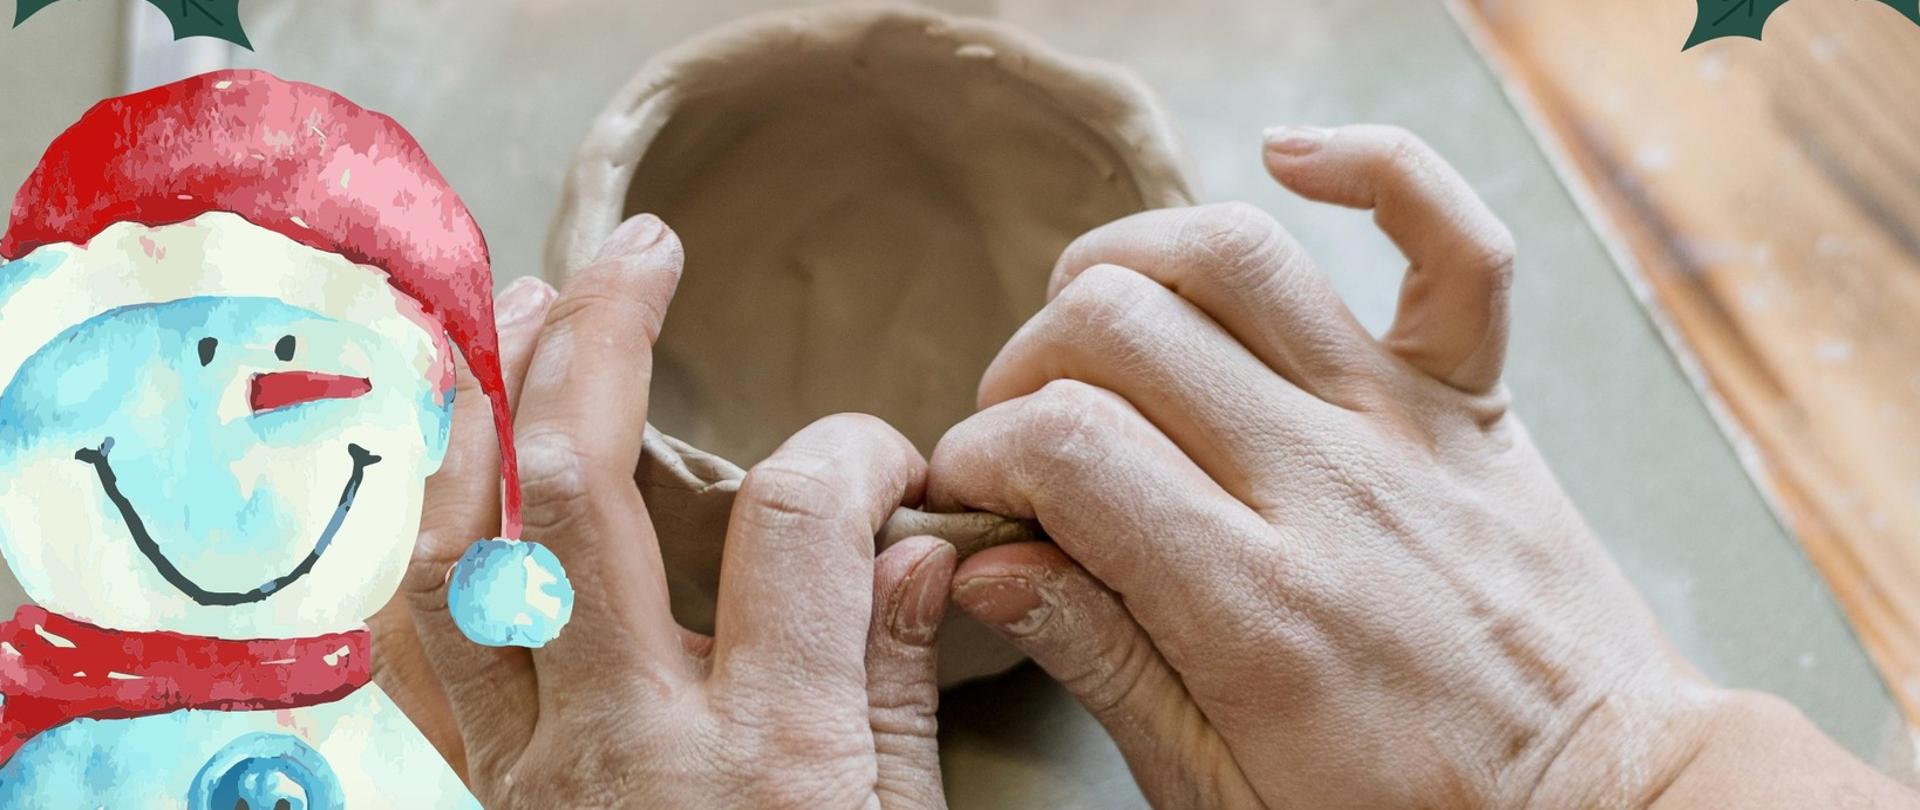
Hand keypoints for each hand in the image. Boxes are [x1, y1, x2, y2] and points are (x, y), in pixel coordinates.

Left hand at [372, 216, 953, 808]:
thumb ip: (899, 688)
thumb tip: (912, 551)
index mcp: (768, 752)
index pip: (795, 520)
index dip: (853, 451)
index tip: (886, 465)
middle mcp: (627, 743)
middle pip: (576, 486)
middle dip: (603, 337)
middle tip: (642, 254)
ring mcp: (529, 767)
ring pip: (458, 544)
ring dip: (487, 403)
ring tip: (527, 309)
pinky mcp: (478, 791)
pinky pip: (410, 644)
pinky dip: (426, 531)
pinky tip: (457, 462)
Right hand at [928, 125, 1912, 807]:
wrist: (1601, 798)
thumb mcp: (1224, 795)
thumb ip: (1104, 664)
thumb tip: (990, 563)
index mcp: (1255, 605)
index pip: (1066, 446)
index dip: (984, 454)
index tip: (976, 494)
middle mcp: (1326, 488)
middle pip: (1121, 330)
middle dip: (1028, 367)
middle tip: (1025, 433)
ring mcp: (1403, 426)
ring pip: (1235, 256)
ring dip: (1126, 265)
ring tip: (1089, 324)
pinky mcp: (1470, 400)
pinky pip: (1450, 245)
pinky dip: (1376, 173)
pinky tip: (1290, 161)